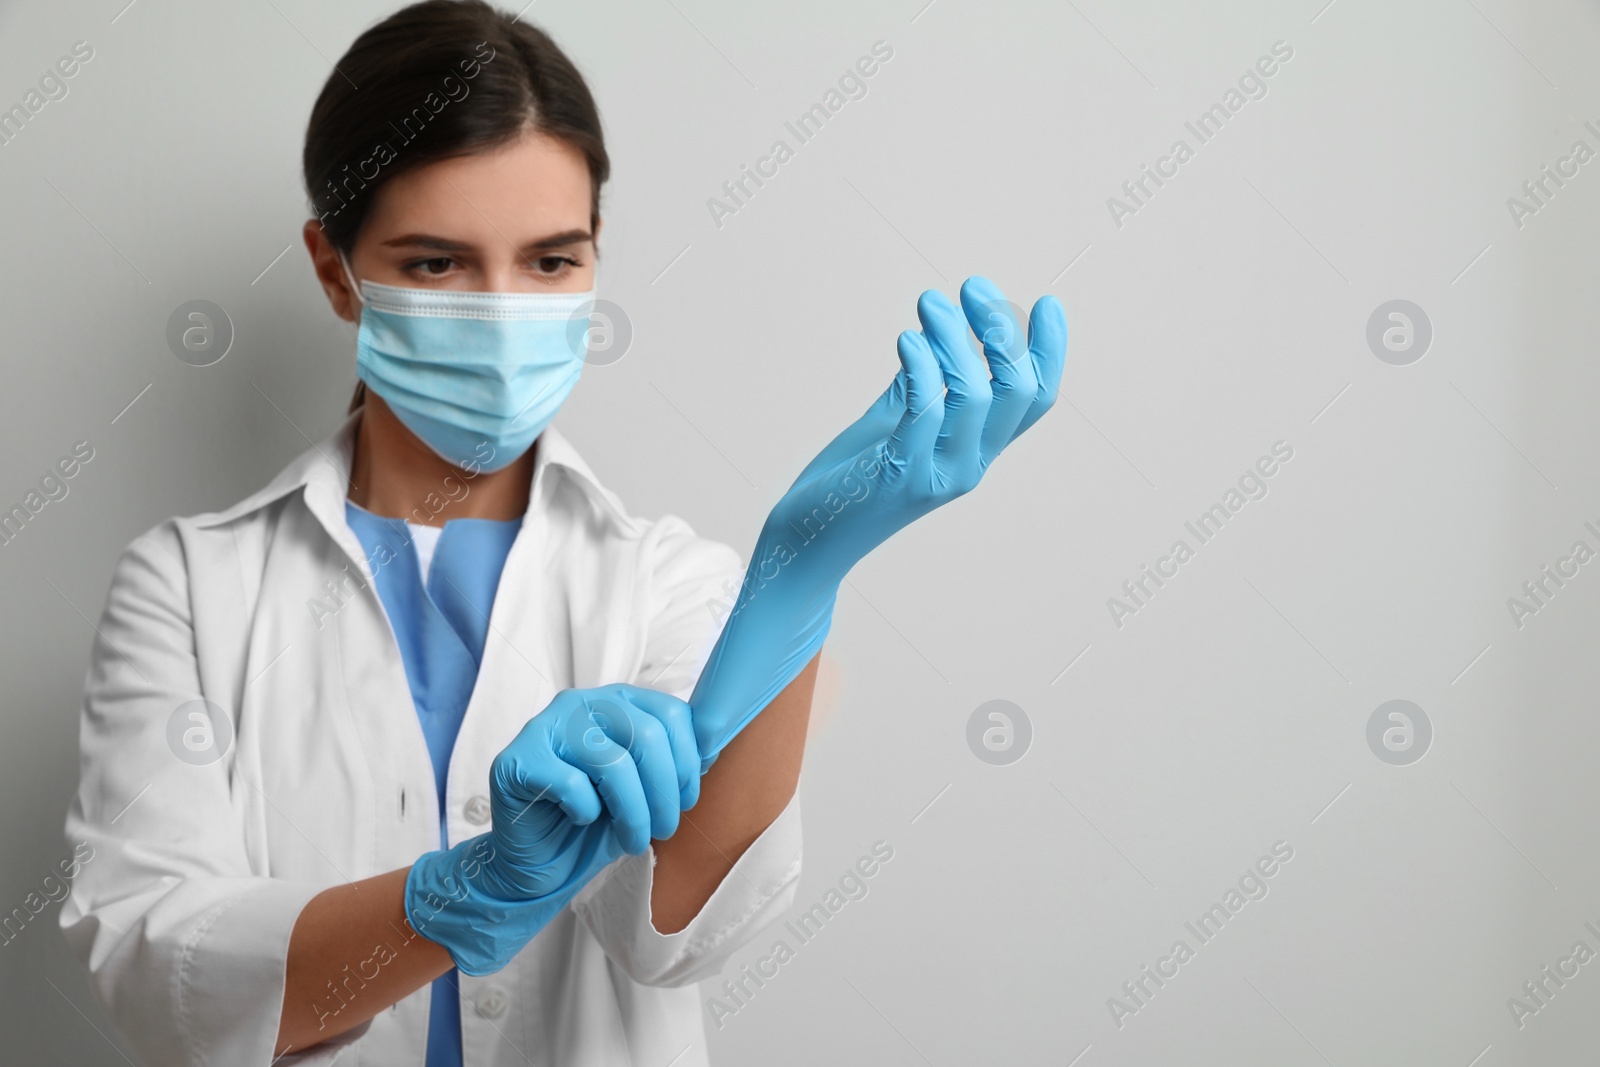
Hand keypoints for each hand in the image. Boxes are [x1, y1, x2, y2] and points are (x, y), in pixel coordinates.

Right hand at [405, 684, 700, 974]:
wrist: (538, 863)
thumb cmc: (595, 821)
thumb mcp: (645, 788)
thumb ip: (672, 759)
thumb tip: (714, 744)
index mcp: (617, 701)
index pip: (670, 714)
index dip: (687, 762)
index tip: (686, 801)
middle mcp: (581, 703)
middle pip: (646, 736)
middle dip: (664, 793)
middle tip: (662, 830)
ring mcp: (545, 727)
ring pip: (613, 763)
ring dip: (633, 813)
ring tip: (633, 840)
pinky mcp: (518, 760)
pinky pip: (571, 784)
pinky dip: (587, 812)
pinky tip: (581, 820)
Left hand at [688, 277, 1066, 763]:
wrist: (805, 541)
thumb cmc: (849, 480)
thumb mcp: (891, 424)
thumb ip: (918, 387)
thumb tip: (937, 335)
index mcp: (975, 449)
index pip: (1036, 399)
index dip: (1050, 351)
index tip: (1047, 302)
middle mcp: (970, 463)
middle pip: (1018, 389)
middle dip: (1001, 328)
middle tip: (971, 287)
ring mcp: (938, 472)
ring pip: (976, 394)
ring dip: (956, 337)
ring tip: (930, 301)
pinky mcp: (898, 476)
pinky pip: (926, 413)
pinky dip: (921, 366)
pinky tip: (906, 339)